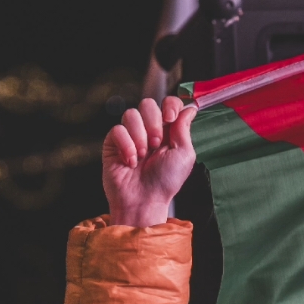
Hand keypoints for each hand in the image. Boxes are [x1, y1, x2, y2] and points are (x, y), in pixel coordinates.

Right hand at [103, 96, 196, 226]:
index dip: (169, 105)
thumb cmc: (165, 182)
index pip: (168, 103)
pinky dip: (126, 146)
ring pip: (131, 114)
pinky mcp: (114, 142)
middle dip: (153, 123)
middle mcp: (148, 130)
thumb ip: (184, 129)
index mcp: (168, 131)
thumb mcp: (184, 156)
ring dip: (140, 136)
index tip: (170, 118)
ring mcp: (130, 135)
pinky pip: (118, 129)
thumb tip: (190, 107)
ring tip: (143, 156)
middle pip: (148, 104)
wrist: (144, 200)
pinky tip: (130, 162)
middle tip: (156, 145)